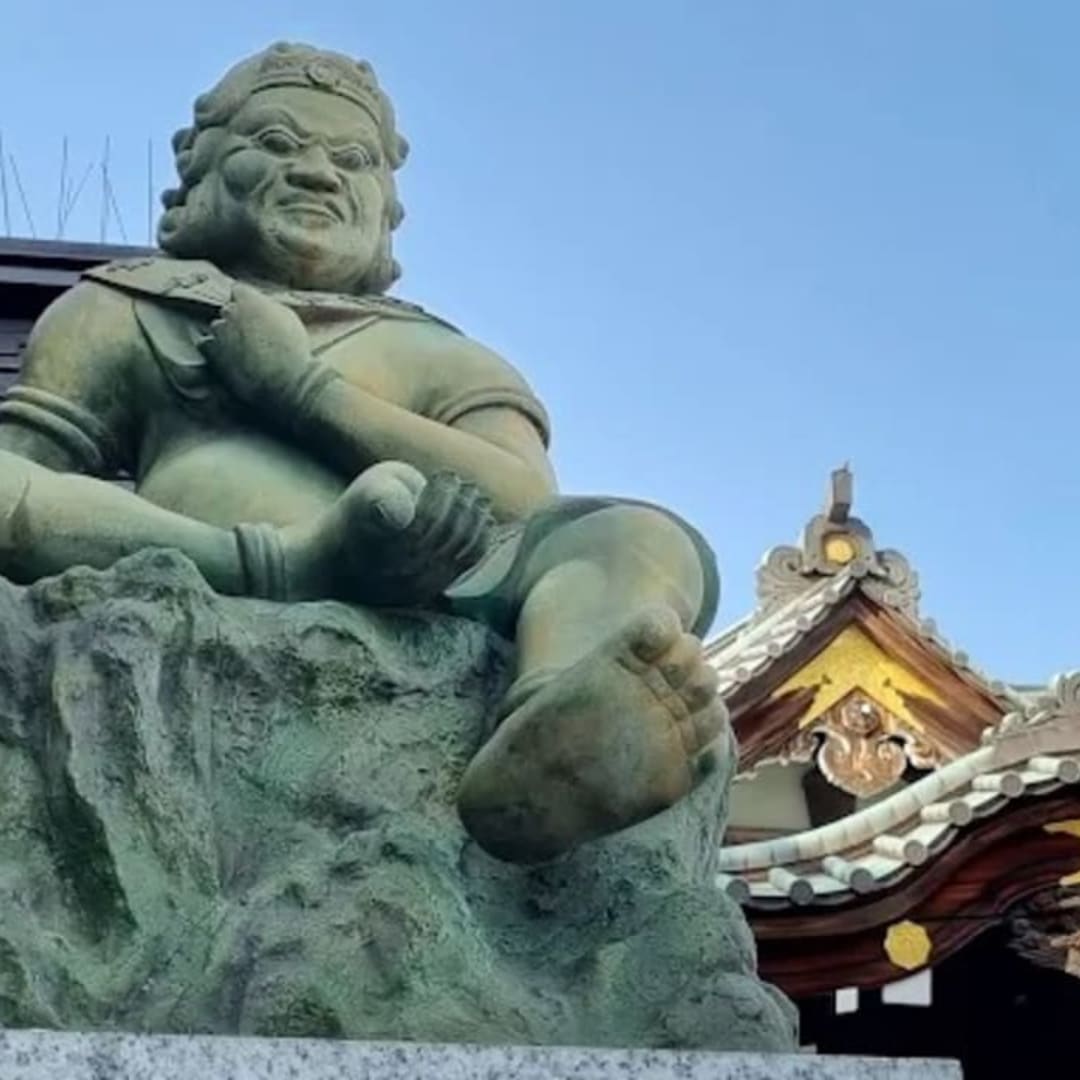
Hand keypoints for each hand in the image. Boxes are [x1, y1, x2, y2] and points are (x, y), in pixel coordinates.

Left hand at [198, 282, 315, 415]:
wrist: (286, 380)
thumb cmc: (294, 351)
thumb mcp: (289, 319)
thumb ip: (270, 308)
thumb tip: (262, 306)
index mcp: (250, 300)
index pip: (239, 290)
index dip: (246, 301)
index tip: (252, 311)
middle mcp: (231, 311)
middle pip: (228, 310)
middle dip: (237, 319)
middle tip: (251, 335)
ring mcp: (219, 331)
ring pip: (217, 327)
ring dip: (226, 335)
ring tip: (242, 351)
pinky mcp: (212, 352)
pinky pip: (206, 345)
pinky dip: (214, 350)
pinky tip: (228, 359)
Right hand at [285, 462, 495, 605]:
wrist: (333, 564)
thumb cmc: (353, 520)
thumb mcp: (361, 497)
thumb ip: (380, 498)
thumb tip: (402, 515)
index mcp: (383, 548)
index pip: (426, 522)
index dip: (443, 496)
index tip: (445, 475)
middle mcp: (402, 575)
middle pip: (447, 536)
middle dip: (462, 505)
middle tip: (465, 484)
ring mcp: (418, 588)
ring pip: (460, 552)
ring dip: (474, 520)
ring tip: (476, 497)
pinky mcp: (430, 592)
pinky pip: (465, 567)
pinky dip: (481, 541)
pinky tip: (485, 520)